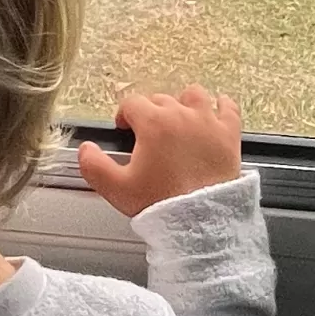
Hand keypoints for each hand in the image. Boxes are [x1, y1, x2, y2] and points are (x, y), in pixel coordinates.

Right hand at [76, 86, 242, 217]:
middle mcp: (180, 114)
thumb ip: (94, 166)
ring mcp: (208, 121)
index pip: (132, 103)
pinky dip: (222, 106)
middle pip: (161, 99)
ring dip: (184, 102)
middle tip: (149, 134)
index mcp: (153, 123)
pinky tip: (216, 110)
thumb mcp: (117, 189)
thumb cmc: (160, 204)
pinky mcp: (229, 133)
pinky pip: (228, 106)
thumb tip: (85, 148)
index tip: (125, 129)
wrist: (202, 220)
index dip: (125, 115)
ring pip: (193, 94)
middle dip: (151, 112)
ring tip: (180, 118)